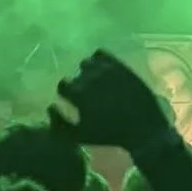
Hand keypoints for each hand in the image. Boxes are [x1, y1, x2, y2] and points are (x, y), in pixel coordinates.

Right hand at [52, 50, 170, 155]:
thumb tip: (49, 106)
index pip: (63, 84)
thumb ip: (59, 123)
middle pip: (77, 74)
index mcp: (79, 94)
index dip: (67, 93)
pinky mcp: (120, 65)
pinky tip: (105, 71)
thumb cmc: (109, 134)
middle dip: (81, 83)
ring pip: (88, 61)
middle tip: (90, 94)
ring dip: (89, 70)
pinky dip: (100, 60)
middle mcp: (90, 78)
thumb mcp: (80, 136)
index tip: (74, 100)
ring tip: (98, 82)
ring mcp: (106, 70)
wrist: (142, 128)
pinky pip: (102, 54)